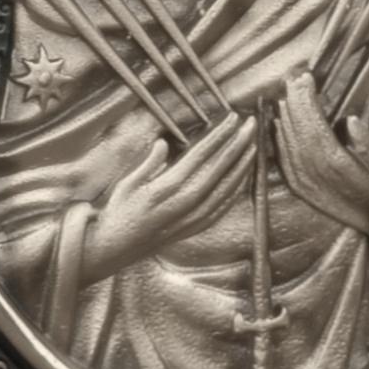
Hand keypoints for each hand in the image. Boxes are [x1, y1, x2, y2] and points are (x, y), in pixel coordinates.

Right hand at [79, 111, 256, 284]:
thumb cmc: (119, 214)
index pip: (201, 155)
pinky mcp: (195, 228)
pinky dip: (236, 190)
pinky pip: (223, 207)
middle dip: (238, 144)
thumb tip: (163, 144)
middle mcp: (185, 204)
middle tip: (251, 125)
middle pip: (219, 169)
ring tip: (253, 146)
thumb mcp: (128, 183)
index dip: (219, 135)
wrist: (116, 250)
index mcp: (167, 188)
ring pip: (226, 188)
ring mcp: (193, 218)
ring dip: (242, 166)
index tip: (232, 118)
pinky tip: (243, 178)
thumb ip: (149, 163)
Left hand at [273, 69, 368, 255]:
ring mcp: (305, 181)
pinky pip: (283, 160)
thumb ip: (367, 143)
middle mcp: (315, 172)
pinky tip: (276, 123)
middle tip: (294, 78)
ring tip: (286, 93)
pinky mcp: (301, 188)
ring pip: (288, 142)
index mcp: (336, 163)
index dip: (308, 100)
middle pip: (298, 129)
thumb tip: (349, 119)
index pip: (315, 124)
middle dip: (295, 101)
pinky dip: (278, 139)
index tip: (307, 79)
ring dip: (285, 116)